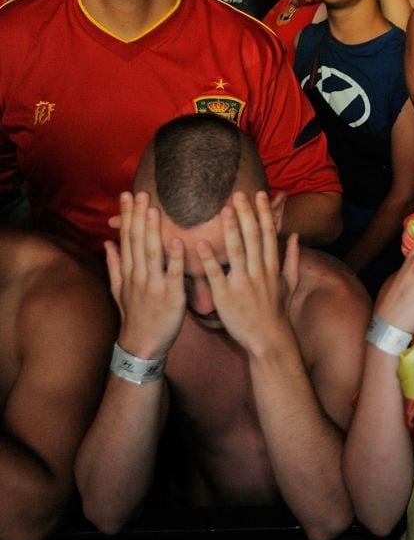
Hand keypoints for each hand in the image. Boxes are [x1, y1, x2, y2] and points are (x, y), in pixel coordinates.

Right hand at [104, 192, 186, 359]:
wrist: (143, 346)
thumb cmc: (135, 316)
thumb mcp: (119, 290)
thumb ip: (114, 264)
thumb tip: (107, 242)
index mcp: (129, 272)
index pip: (127, 238)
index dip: (128, 216)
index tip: (128, 195)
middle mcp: (139, 276)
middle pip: (138, 241)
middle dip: (139, 216)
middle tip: (142, 193)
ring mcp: (154, 286)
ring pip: (152, 254)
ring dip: (153, 231)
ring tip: (155, 210)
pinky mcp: (172, 297)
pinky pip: (174, 275)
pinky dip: (176, 258)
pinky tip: (179, 241)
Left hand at [194, 191, 298, 352]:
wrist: (268, 339)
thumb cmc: (276, 311)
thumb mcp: (290, 283)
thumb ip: (292, 258)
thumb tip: (295, 236)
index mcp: (272, 267)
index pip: (269, 234)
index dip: (264, 213)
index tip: (258, 194)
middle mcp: (259, 272)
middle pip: (254, 237)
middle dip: (246, 214)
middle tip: (237, 193)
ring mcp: (243, 283)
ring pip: (237, 251)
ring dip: (231, 229)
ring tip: (223, 210)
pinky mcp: (226, 296)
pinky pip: (216, 274)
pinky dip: (210, 258)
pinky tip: (201, 243)